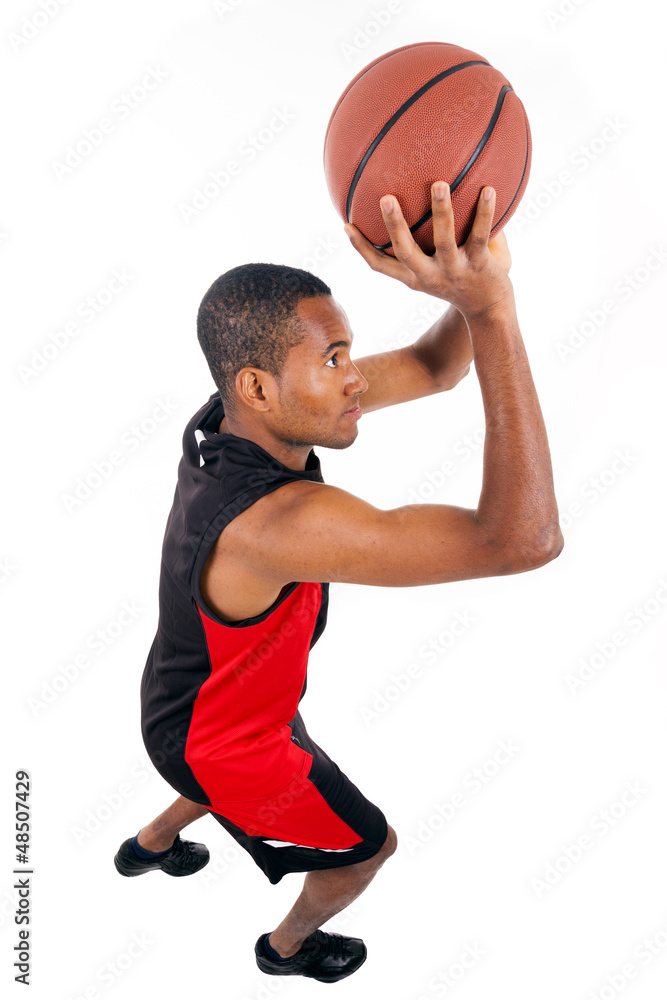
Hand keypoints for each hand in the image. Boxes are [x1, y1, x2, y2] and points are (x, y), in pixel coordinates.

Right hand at [344, 182, 514, 320]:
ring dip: (441, 211)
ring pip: (443, 240)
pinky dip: (484, 213)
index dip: (362, 248)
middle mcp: (430, 275)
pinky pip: (480, 235)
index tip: (346, 225)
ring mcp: (454, 270)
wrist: (490, 313)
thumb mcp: (438, 270)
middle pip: (405, 251)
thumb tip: (424, 194)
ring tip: (439, 184)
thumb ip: (427, 242)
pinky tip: (489, 190)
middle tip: (385, 198)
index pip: (381, 265)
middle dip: (394, 225)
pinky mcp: (479, 265)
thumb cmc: (463, 284)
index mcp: (415, 277)